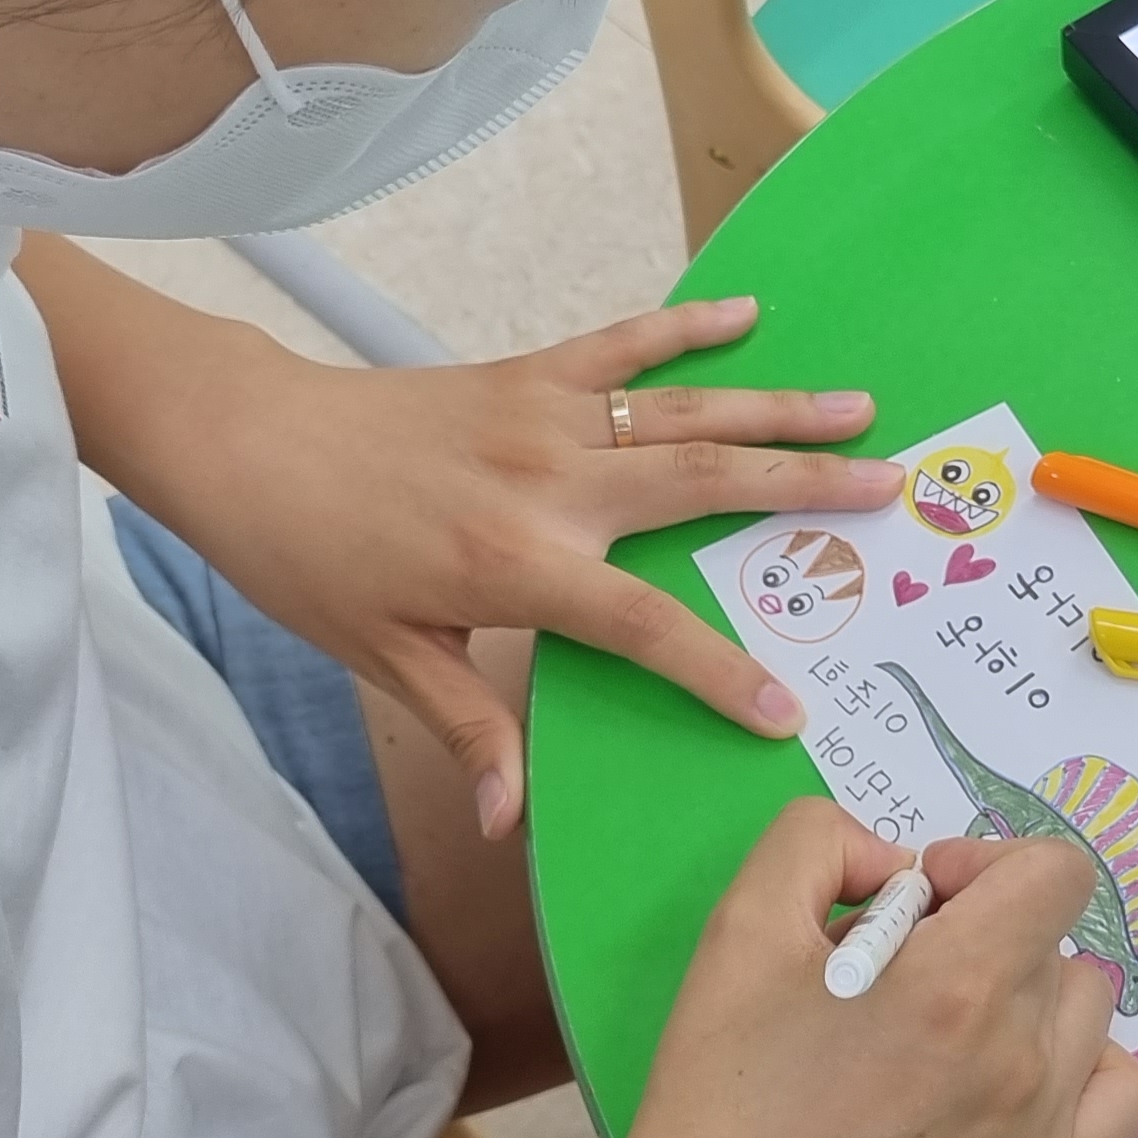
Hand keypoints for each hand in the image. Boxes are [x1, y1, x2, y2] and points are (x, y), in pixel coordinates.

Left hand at [148, 291, 900, 836]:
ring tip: (860, 410)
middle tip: (890, 494)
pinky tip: (749, 317)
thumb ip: (467, 726)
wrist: (246, 442)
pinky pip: (620, 347)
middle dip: (804, 491)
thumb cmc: (308, 559)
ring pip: (684, 412)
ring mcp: (542, 418)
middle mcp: (551, 483)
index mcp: (520, 566)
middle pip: (705, 486)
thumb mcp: (384, 656)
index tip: (786, 709)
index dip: (718, 673)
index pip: (646, 627)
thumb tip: (510, 819)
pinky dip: (686, 328)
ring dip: (776, 411)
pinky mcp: (522, 374)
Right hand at [585, 806, 1137, 1137]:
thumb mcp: (742, 924)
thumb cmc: (720, 1093)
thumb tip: (896, 865)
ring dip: (1028, 998)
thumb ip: (822, 841)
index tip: (920, 905)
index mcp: (959, 983)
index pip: (1056, 872)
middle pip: (1055, 942)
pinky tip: (1014, 1080)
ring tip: (945, 1034)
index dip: (985, 863)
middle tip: (898, 980)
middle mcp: (1024, 1058)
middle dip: (984, 934)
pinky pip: (1123, 1100)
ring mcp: (1042, 1135)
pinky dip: (1083, 1071)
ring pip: (1089, 1012)